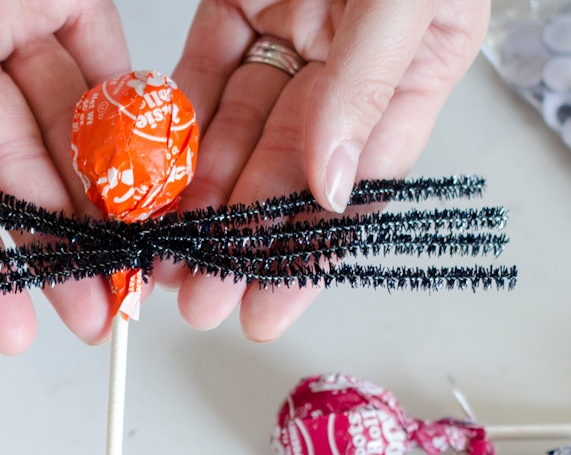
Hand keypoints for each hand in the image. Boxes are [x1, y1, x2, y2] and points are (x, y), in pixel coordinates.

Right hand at [0, 0, 129, 353]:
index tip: (10, 327)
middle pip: (15, 173)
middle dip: (56, 247)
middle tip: (95, 310)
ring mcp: (17, 33)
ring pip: (67, 132)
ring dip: (103, 200)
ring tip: (133, 262)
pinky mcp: (70, 0)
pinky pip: (107, 69)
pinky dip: (132, 121)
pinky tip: (151, 179)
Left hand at [156, 0, 489, 340]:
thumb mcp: (405, 1)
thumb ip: (366, 86)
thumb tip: (329, 183)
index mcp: (412, 73)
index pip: (355, 186)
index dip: (309, 252)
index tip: (267, 308)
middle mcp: (344, 69)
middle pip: (286, 171)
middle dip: (240, 239)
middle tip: (202, 295)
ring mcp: (287, 39)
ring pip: (236, 133)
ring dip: (199, 196)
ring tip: (168, 253)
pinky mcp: (236, 5)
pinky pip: (202, 73)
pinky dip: (178, 125)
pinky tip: (159, 177)